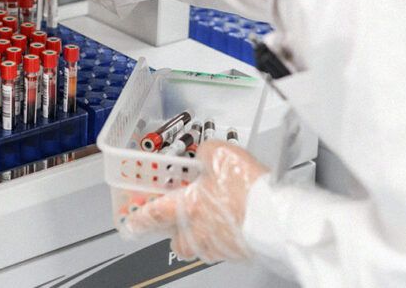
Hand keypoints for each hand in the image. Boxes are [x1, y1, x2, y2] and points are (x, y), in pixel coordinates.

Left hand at [124, 141, 268, 261]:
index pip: (152, 215)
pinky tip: (232, 226)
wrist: (276, 216)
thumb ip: (207, 153)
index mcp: (186, 207)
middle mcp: (197, 231)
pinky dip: (223, 239)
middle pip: (175, 241)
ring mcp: (217, 245)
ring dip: (198, 237)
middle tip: (176, 222)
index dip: (138, 219)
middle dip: (173, 233)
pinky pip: (222, 249)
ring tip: (208, 223)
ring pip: (198, 247)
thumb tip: (205, 153)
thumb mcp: (221, 155)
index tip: (130, 222)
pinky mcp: (237, 252)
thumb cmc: (247, 189)